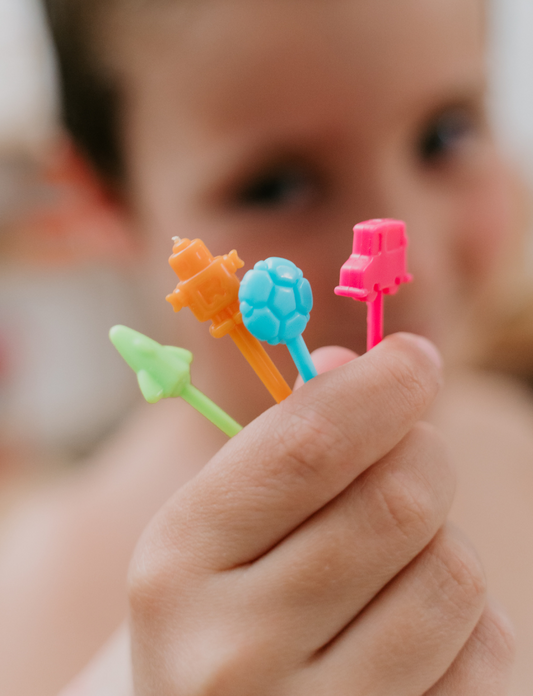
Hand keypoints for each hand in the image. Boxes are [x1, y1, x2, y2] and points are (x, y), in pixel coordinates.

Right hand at [128, 334, 513, 694]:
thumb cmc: (222, 607)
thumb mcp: (217, 525)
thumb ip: (282, 440)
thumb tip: (353, 361)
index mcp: (178, 564)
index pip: (305, 448)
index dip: (377, 387)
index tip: (415, 356)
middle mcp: (233, 652)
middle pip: (398, 501)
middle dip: (422, 454)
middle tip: (407, 452)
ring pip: (453, 575)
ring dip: (441, 542)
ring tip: (391, 560)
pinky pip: (485, 651)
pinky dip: (467, 617)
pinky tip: (410, 628)